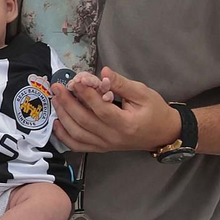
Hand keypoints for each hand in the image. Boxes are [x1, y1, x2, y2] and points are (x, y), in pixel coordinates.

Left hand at [51, 67, 179, 153]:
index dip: (86, 95)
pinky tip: (57, 123)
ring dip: (63, 116)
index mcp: (127, 124)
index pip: (101, 109)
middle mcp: (114, 138)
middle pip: (85, 121)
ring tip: (55, 99)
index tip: (75, 81)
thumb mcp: (143, 93)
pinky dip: (65, 136)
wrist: (164, 133)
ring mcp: (106, 145)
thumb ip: (121, 83)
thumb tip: (103, 72)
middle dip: (68, 103)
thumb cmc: (155, 111)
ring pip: (78, 134)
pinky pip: (79, 145)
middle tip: (57, 88)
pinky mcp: (102, 148)